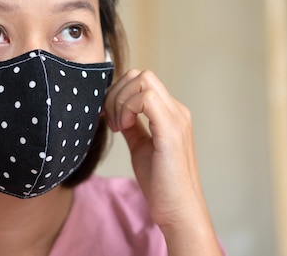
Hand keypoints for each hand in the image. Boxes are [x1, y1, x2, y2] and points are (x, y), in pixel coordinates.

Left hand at [103, 69, 221, 253]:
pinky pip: (146, 98)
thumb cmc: (161, 185)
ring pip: (143, 80)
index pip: (142, 81)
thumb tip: (115, 113)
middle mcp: (177, 111)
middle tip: (111, 121)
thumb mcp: (141, 148)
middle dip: (116, 93)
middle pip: (141, 75)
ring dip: (120, 100)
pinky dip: (127, 108)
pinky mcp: (171, 130)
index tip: (108, 118)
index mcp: (171, 114)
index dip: (118, 93)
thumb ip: (132, 127)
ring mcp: (177, 118)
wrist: (178, 211)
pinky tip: (123, 128)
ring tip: (118, 127)